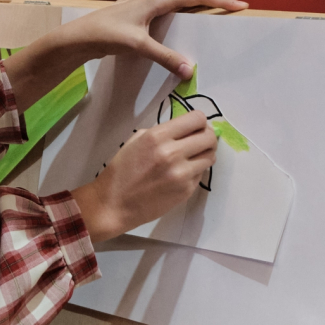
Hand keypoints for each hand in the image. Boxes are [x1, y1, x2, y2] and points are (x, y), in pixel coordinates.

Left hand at [63, 0, 248, 80]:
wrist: (78, 36)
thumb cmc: (105, 36)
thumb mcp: (138, 47)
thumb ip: (165, 57)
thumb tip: (189, 71)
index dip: (220, 0)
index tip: (240, 6)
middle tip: (232, 8)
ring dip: (198, 1)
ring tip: (215, 12)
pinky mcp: (137, 7)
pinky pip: (168, 2)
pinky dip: (183, 7)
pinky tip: (185, 19)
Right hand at [71, 110, 217, 241]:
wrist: (114, 204)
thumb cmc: (121, 171)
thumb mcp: (136, 141)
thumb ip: (162, 133)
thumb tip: (186, 130)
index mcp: (157, 136)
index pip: (197, 119)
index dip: (199, 122)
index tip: (196, 127)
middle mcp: (172, 152)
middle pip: (209, 137)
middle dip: (207, 137)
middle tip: (200, 142)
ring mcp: (182, 173)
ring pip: (210, 156)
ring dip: (204, 155)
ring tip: (192, 158)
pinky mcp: (186, 190)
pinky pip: (201, 174)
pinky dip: (195, 171)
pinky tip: (180, 174)